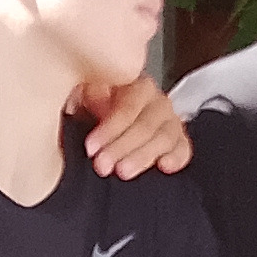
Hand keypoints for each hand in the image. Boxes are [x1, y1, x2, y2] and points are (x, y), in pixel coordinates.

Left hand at [74, 76, 191, 177]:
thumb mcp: (83, 96)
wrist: (111, 123)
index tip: (91, 147)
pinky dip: (177, 157)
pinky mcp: (178, 139)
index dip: (109, 128)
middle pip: (145, 124)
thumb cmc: (94, 108)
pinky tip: (164, 166)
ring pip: (164, 137)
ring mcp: (169, 120)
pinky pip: (184, 148)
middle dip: (122, 147)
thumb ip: (79, 97)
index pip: (126, 106)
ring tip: (123, 172)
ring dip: (143, 156)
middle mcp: (155, 100)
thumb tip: (73, 106)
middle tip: (103, 165)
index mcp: (132, 84)